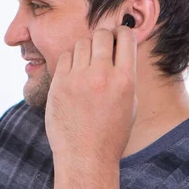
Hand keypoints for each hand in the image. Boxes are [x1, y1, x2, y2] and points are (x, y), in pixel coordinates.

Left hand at [45, 26, 137, 164]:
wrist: (85, 156)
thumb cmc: (110, 133)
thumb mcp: (129, 103)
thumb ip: (125, 75)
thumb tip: (120, 49)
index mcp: (124, 80)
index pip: (125, 37)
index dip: (123, 32)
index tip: (119, 34)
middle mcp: (101, 75)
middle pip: (101, 35)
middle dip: (104, 36)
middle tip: (102, 45)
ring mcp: (78, 78)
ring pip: (81, 43)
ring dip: (86, 48)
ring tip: (88, 63)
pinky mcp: (59, 83)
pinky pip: (65, 57)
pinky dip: (70, 60)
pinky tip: (74, 73)